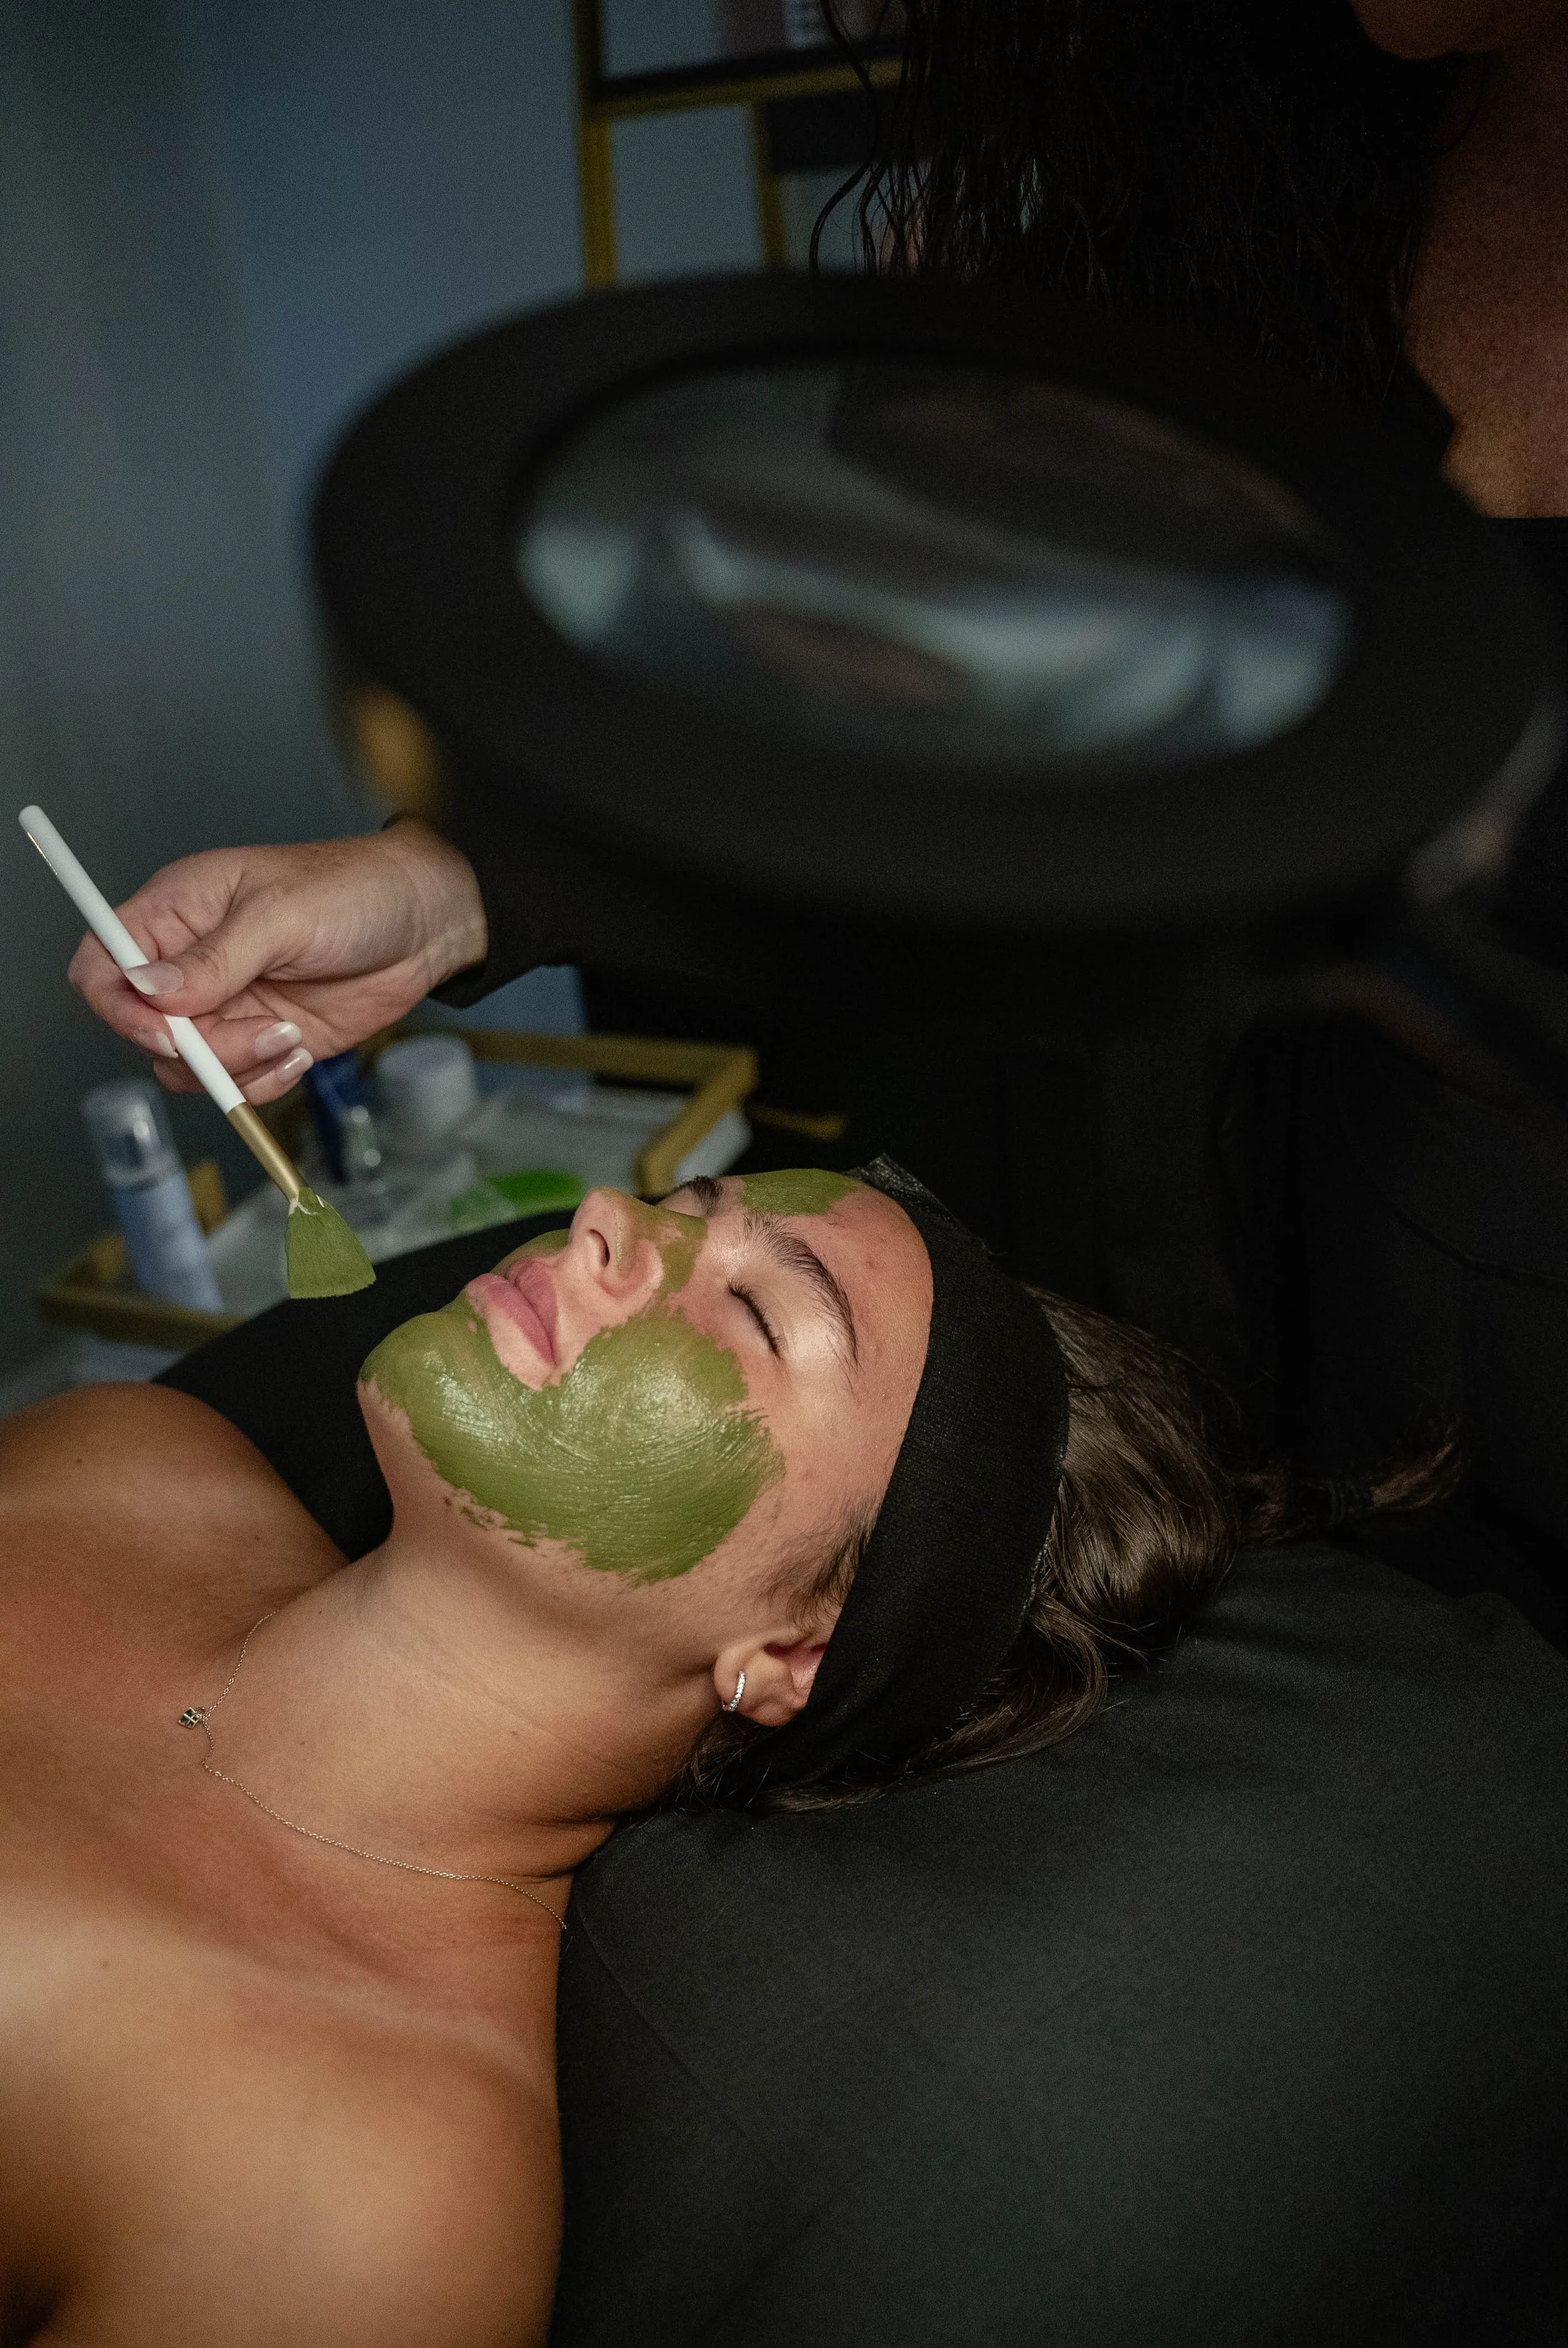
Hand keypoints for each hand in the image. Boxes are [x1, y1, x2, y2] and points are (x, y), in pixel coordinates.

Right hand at [67, 823, 487, 1103]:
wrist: (425, 923)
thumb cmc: (354, 890)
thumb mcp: (281, 915)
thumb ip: (214, 957)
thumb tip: (149, 988)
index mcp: (177, 912)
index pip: (103, 965)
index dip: (119, 1005)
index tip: (166, 1027)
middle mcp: (192, 964)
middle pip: (142, 1029)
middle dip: (194, 1047)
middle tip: (253, 1032)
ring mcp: (226, 1006)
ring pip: (186, 1066)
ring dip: (235, 1067)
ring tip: (290, 1036)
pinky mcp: (261, 1039)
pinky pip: (234, 1081)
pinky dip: (262, 1081)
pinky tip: (300, 1050)